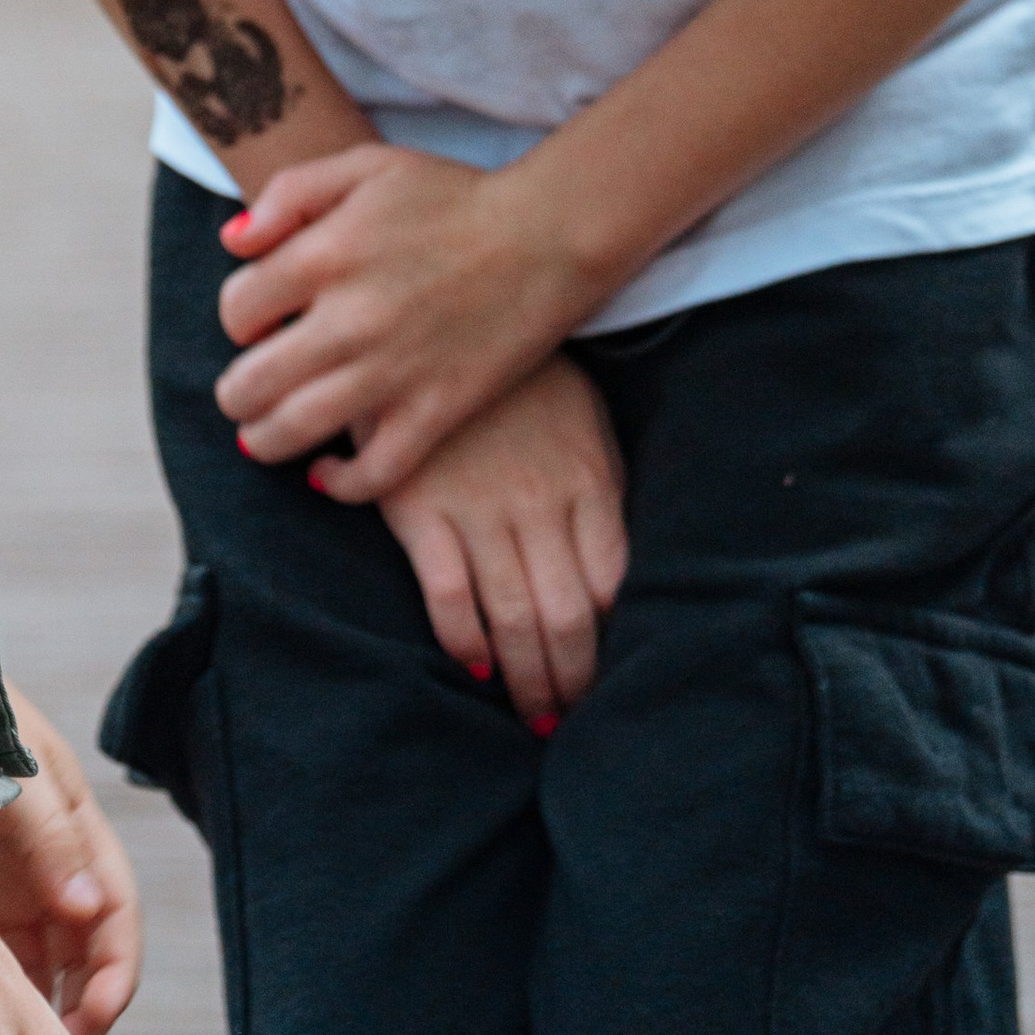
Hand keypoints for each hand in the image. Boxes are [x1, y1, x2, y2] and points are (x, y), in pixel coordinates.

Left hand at [0, 689, 141, 1034]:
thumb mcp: (16, 776)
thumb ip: (50, 839)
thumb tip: (88, 908)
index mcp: (79, 838)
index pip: (115, 920)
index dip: (113, 974)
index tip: (93, 1017)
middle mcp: (54, 872)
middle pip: (83, 959)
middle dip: (79, 1012)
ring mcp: (11, 889)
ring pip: (40, 970)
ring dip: (37, 1014)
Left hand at [215, 146, 590, 485]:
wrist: (546, 236)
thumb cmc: (454, 196)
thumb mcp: (366, 165)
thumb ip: (291, 192)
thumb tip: (234, 243)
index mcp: (326, 253)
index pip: (237, 309)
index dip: (237, 318)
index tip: (258, 322)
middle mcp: (349, 318)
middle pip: (249, 382)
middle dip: (235, 391)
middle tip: (243, 390)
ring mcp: (392, 371)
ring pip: (293, 431)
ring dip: (262, 440)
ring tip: (260, 436)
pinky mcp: (436, 411)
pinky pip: (371, 473)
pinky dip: (338, 483)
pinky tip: (326, 473)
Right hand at [347, 355, 627, 724]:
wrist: (434, 313)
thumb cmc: (522, 379)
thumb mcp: (584, 420)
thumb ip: (601, 494)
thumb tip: (616, 578)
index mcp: (587, 479)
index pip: (611, 589)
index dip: (613, 648)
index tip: (611, 683)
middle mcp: (537, 501)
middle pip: (566, 617)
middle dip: (572, 682)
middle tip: (571, 721)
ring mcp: (477, 505)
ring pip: (513, 617)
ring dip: (525, 680)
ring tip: (531, 717)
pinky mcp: (418, 504)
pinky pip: (446, 594)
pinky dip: (463, 641)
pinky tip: (474, 668)